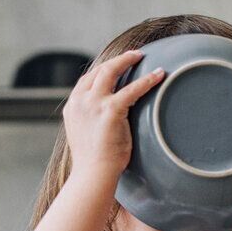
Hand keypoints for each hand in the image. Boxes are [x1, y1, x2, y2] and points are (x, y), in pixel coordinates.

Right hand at [62, 50, 165, 178]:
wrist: (93, 174)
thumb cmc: (93, 162)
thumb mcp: (86, 134)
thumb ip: (92, 120)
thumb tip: (105, 119)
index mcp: (72, 107)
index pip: (87, 80)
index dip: (102, 70)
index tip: (115, 65)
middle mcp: (80, 101)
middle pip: (98, 70)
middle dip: (116, 60)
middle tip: (133, 55)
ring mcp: (93, 104)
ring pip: (110, 71)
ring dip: (127, 60)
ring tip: (141, 56)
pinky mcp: (110, 110)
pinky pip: (132, 89)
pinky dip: (147, 80)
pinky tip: (159, 75)